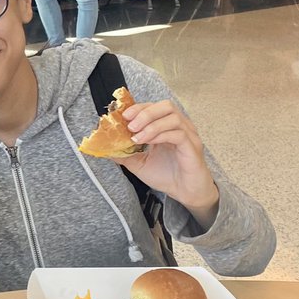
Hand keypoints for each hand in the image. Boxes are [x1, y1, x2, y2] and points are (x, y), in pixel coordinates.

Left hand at [113, 100, 219, 226]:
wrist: (185, 193)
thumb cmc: (166, 176)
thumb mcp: (139, 164)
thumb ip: (124, 154)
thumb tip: (105, 147)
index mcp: (166, 127)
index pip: (154, 107)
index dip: (138, 108)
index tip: (124, 116)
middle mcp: (180, 127)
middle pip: (166, 106)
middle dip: (145, 113)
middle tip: (130, 126)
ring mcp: (188, 135)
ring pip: (173, 117)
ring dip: (151, 124)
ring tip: (137, 137)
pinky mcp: (192, 147)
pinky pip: (179, 134)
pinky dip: (161, 135)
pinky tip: (149, 143)